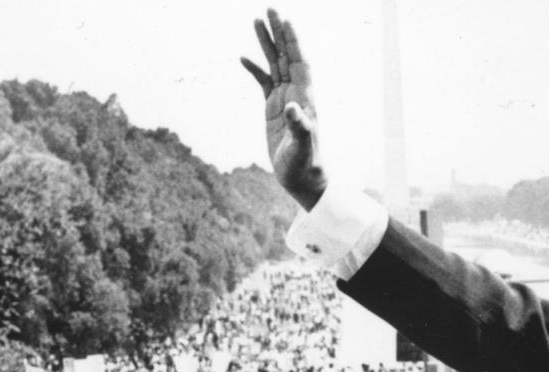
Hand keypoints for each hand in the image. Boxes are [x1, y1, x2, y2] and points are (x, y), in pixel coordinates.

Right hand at [242, 9, 326, 209]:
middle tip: (269, 9)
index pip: (299, 62)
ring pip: (275, 64)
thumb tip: (292, 108)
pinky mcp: (273, 109)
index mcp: (305, 97)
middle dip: (278, 33)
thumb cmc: (305, 164)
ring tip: (256, 21)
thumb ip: (300, 127)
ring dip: (266, 43)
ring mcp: (284, 99)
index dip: (293, 42)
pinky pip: (263, 82)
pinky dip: (254, 69)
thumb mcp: (302, 147)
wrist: (302, 178)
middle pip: (287, 56)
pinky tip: (243, 58)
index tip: (286, 21)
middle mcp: (296, 93)